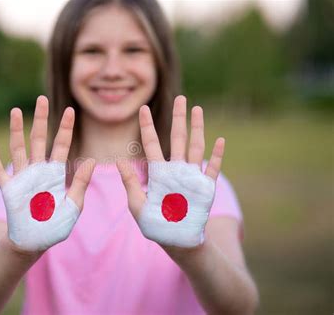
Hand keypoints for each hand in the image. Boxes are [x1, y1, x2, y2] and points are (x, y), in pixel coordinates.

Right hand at [0, 96, 94, 251]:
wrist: (35, 242)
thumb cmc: (56, 225)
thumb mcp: (73, 205)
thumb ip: (81, 183)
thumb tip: (92, 160)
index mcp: (55, 173)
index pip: (62, 145)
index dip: (66, 128)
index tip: (71, 110)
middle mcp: (38, 170)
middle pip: (39, 139)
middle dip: (41, 119)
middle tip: (42, 99)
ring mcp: (22, 178)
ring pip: (18, 148)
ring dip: (16, 130)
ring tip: (15, 110)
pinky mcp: (8, 189)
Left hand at [117, 96, 224, 247]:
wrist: (176, 241)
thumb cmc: (155, 224)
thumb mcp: (137, 204)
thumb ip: (130, 182)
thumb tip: (119, 160)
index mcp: (158, 172)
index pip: (151, 143)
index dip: (147, 126)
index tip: (142, 108)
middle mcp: (176, 170)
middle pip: (177, 138)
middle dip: (178, 118)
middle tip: (180, 98)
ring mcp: (192, 176)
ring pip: (195, 147)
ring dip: (198, 128)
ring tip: (198, 109)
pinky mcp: (205, 187)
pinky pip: (212, 168)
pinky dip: (216, 155)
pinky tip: (220, 140)